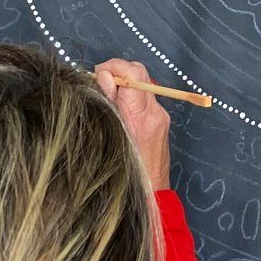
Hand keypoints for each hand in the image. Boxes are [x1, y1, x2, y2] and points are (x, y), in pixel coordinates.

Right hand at [95, 57, 170, 189]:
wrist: (149, 195)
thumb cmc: (126, 172)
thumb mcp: (109, 135)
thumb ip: (108, 103)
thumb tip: (104, 76)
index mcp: (141, 116)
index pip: (134, 73)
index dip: (114, 66)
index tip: (98, 73)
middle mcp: (155, 113)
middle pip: (140, 74)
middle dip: (119, 72)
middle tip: (100, 83)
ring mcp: (161, 117)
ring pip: (142, 86)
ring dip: (125, 85)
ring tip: (107, 98)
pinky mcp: (161, 123)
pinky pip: (145, 100)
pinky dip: (132, 98)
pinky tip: (119, 111)